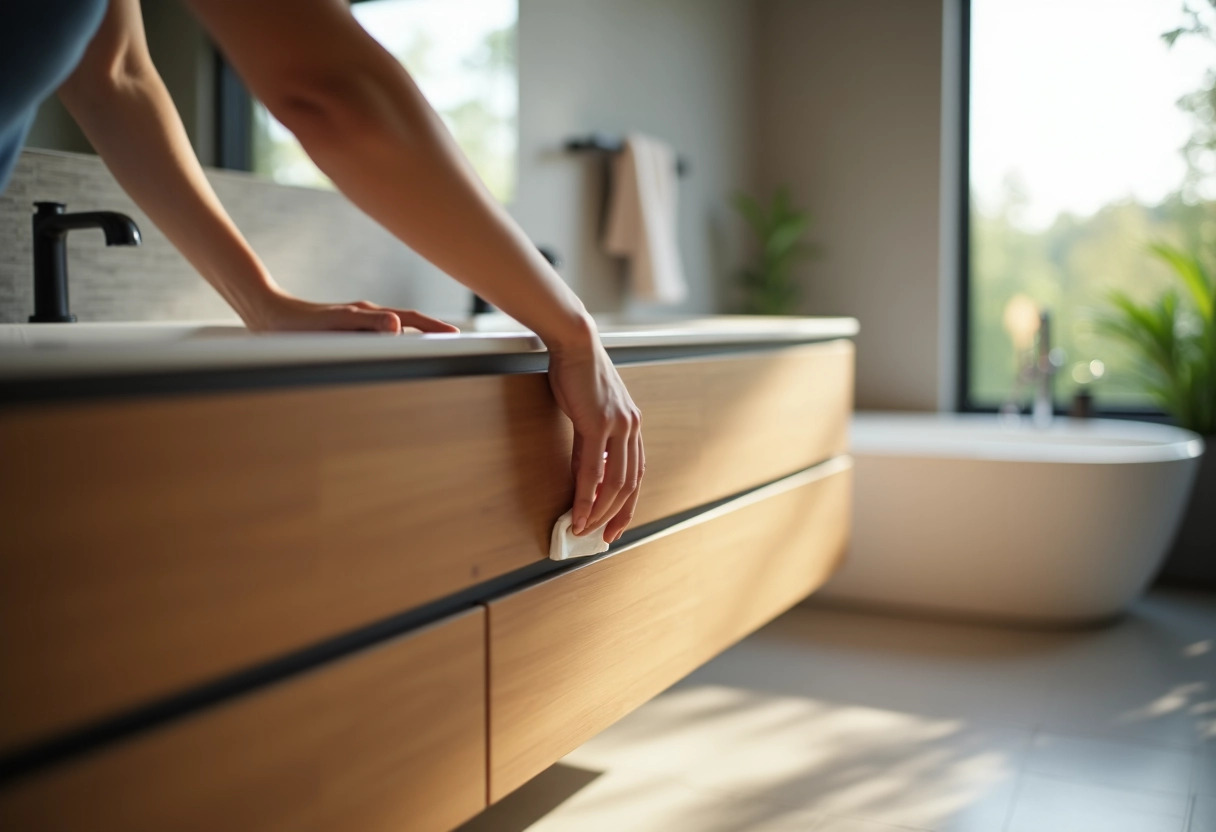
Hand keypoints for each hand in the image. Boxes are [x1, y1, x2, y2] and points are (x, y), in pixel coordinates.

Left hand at [244, 290, 459, 333]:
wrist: (267, 314)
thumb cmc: (296, 324)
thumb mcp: (331, 325)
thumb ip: (363, 324)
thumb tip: (397, 326)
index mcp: (368, 314)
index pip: (410, 319)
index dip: (434, 327)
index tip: (456, 335)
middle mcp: (366, 316)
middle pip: (406, 323)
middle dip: (430, 332)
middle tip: (452, 344)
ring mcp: (357, 323)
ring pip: (392, 331)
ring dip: (411, 339)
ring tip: (429, 351)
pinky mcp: (345, 331)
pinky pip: (376, 338)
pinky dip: (390, 346)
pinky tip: (388, 355)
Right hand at [547, 326, 643, 542]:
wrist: (574, 344)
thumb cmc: (578, 374)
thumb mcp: (590, 411)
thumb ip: (592, 442)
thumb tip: (586, 475)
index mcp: (632, 425)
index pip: (636, 474)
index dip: (627, 504)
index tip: (615, 524)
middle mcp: (632, 428)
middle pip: (629, 485)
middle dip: (616, 516)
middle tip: (600, 536)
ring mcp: (618, 426)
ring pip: (615, 483)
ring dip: (600, 511)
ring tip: (584, 529)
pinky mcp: (599, 425)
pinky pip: (593, 471)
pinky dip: (586, 496)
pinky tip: (579, 512)